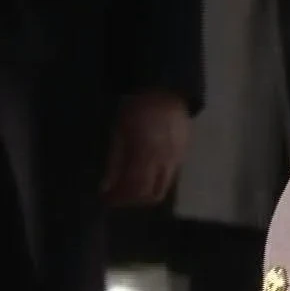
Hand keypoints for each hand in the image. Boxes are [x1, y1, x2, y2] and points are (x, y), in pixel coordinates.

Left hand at [102, 92, 190, 206]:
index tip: (106, 198)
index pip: (134, 190)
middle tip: (118, 193)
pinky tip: (145, 169)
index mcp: (146, 156)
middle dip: (133, 199)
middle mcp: (165, 163)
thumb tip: (106, 187)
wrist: (167, 91)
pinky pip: (170, 175)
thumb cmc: (137, 110)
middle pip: (152, 195)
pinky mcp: (184, 155)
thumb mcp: (119, 134)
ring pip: (163, 187)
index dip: (119, 199)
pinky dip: (155, 179)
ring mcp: (178, 160)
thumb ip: (114, 163)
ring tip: (130, 183)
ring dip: (145, 191)